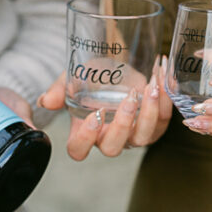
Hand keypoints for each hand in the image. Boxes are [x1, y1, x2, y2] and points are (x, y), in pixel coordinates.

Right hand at [38, 58, 171, 160]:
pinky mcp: (155, 127)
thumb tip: (46, 101)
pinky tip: (161, 79)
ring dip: (149, 113)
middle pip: (113, 148)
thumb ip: (60, 88)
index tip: (94, 115)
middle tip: (129, 97)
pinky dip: (165, 101)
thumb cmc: (93, 72)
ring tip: (150, 86)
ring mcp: (133, 136)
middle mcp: (108, 138)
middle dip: (122, 125)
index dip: (85, 139)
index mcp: (85, 132)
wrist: (117, 61)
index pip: (78, 150)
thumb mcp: (73, 75)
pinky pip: (163, 123)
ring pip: (142, 138)